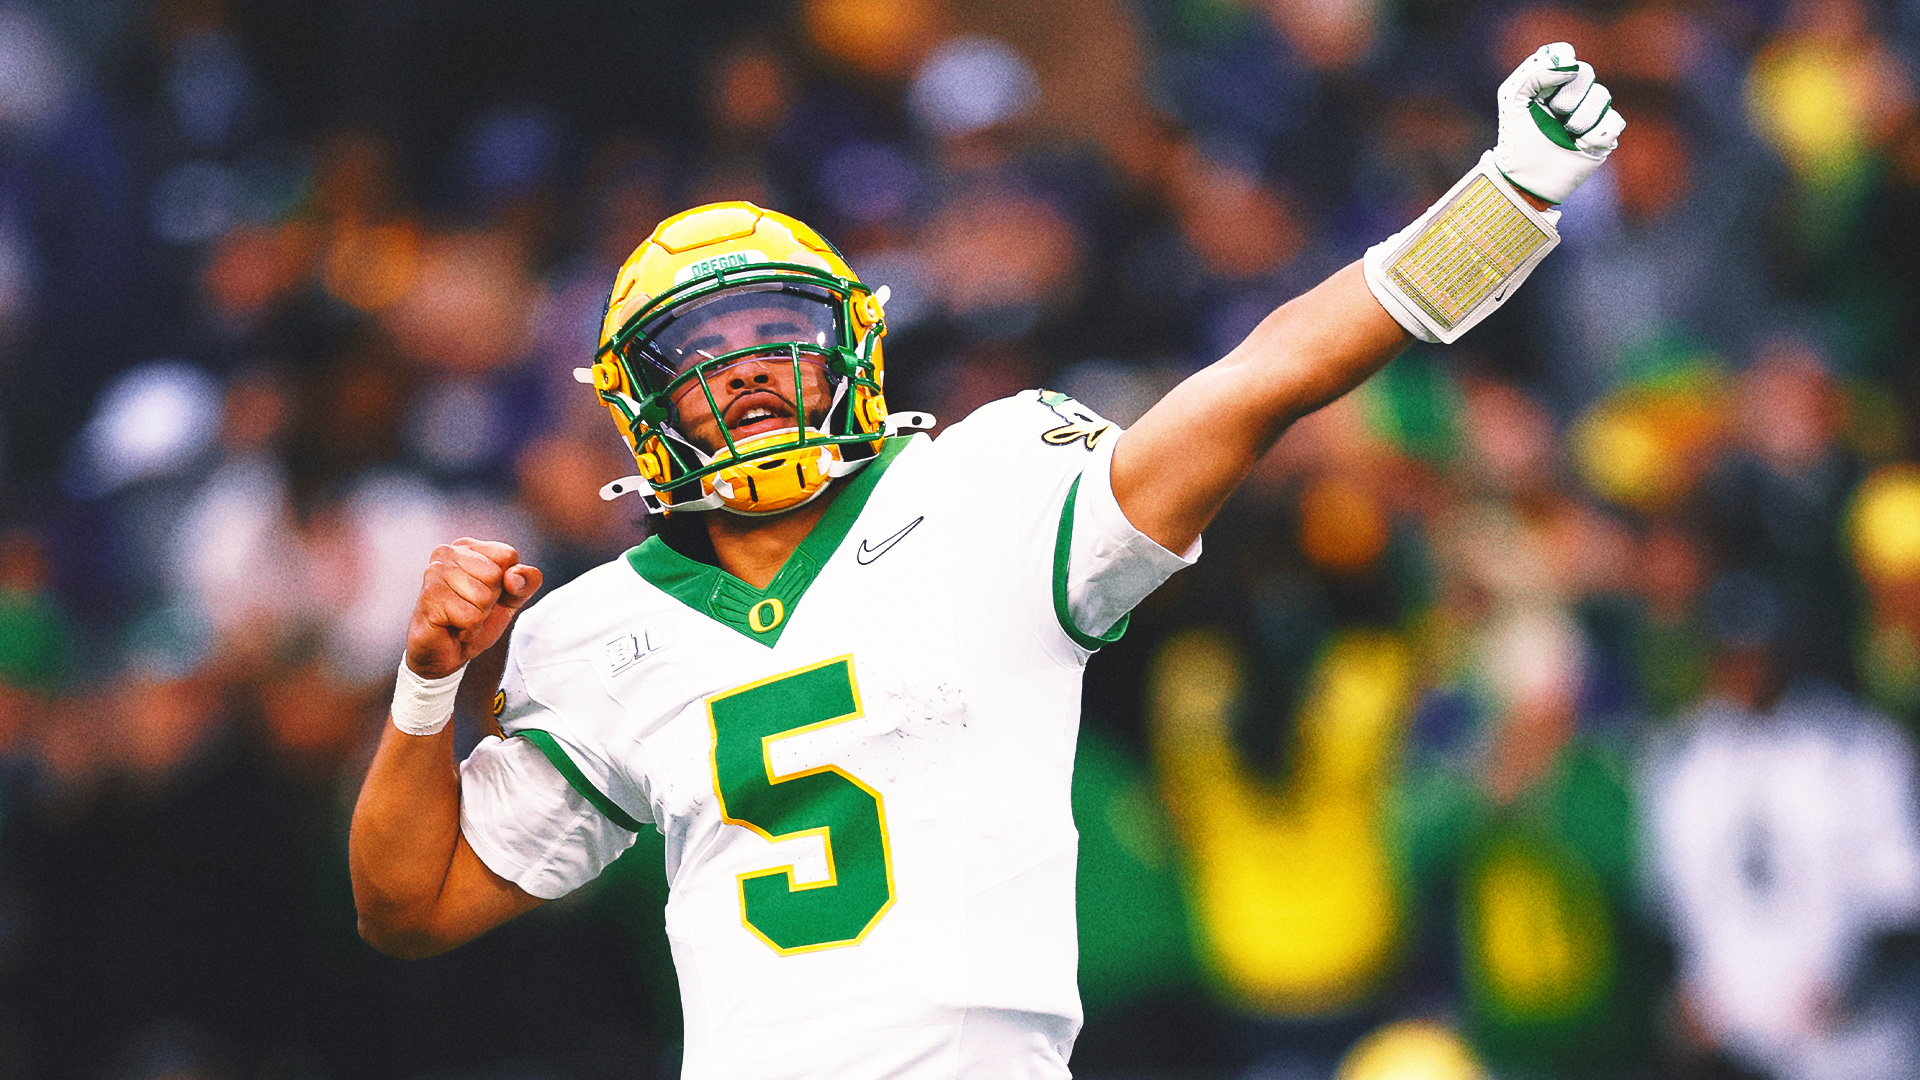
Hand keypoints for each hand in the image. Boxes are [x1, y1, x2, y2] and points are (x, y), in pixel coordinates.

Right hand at [405, 539, 542, 678]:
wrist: (446, 652)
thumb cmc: (476, 620)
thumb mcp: (512, 598)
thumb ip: (527, 581)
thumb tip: (514, 576)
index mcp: (467, 546)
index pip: (508, 555)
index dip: (507, 582)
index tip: (487, 593)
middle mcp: (447, 552)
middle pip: (495, 575)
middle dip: (490, 601)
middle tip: (470, 608)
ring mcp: (434, 573)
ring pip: (483, 597)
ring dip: (478, 617)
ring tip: (460, 617)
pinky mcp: (429, 597)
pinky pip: (471, 617)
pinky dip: (468, 630)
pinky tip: (453, 626)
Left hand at [1492, 42, 1626, 203]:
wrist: (1524, 178)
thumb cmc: (1516, 137)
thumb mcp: (1514, 98)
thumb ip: (1534, 71)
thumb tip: (1570, 66)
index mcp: (1550, 81)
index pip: (1565, 54)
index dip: (1559, 67)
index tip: (1545, 90)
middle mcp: (1573, 93)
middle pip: (1586, 73)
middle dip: (1567, 96)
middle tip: (1554, 115)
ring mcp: (1590, 114)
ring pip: (1602, 96)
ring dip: (1579, 118)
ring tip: (1565, 134)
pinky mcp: (1603, 136)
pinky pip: (1614, 122)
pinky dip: (1595, 135)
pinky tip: (1580, 145)